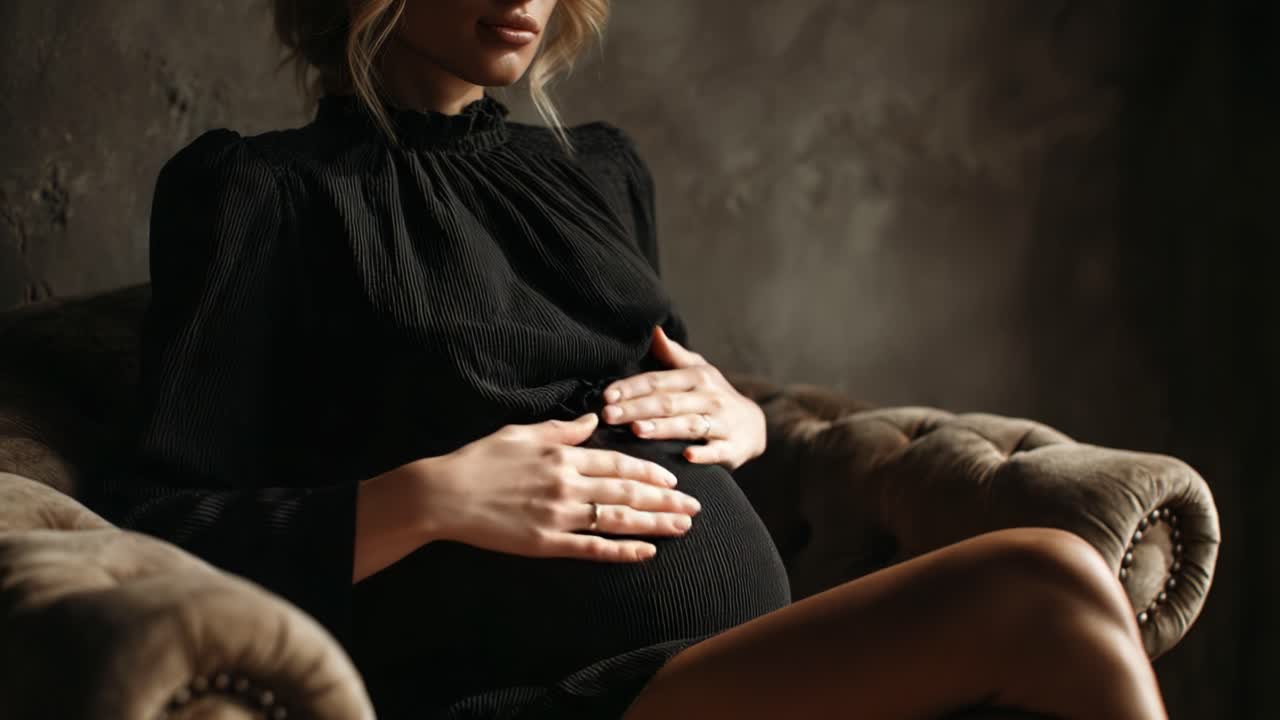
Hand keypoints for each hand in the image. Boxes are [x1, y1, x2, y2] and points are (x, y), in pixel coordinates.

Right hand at [415, 412, 702, 561]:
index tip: (674, 479)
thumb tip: (593, 418)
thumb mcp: (521, 432)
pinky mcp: (545, 543)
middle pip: (627, 493)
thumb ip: (562, 428)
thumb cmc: (479, 459)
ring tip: (683, 528)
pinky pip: (592, 548)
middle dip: (666, 500)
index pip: (618, 464)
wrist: (444, 495)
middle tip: (696, 507)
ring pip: (618, 520)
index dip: (650, 472)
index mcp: (562, 455)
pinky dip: (622, 551)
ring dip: (655, 524)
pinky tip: (646, 553)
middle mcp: (567, 484)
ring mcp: (558, 516)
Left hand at [599, 325, 766, 469]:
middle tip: (609, 415)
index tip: (607, 395)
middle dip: (637, 408)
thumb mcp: (698, 371)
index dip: (632, 387)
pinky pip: (717, 451)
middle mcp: (710, 397)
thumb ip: (673, 354)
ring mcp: (722, 423)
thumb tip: (653, 330)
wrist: (754, 425)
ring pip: (690, 424)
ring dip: (664, 428)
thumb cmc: (714, 396)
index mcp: (697, 377)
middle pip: (669, 402)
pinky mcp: (732, 448)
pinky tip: (687, 456)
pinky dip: (704, 454)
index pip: (658, 381)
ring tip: (637, 431)